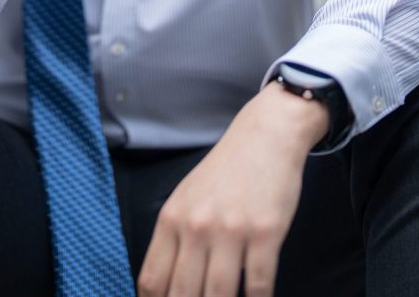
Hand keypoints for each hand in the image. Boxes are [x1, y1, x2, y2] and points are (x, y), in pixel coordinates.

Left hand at [137, 85, 327, 296]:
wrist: (265, 138)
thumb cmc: (224, 173)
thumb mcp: (185, 198)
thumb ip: (173, 239)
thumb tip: (162, 286)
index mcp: (172, 219)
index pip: (152, 279)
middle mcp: (197, 226)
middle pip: (182, 293)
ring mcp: (231, 230)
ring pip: (219, 294)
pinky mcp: (266, 233)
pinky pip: (258, 284)